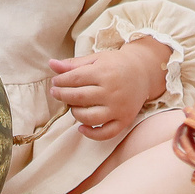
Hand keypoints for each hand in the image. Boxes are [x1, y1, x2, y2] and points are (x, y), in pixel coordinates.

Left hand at [51, 38, 169, 140]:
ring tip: (71, 106)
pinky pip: (106, 133)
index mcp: (104, 72)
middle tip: (56, 92)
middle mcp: (112, 91)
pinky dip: (91, 134)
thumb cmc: (116, 64)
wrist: (143, 72)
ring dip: (75, 113)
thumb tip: (51, 64)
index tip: (55, 82)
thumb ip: (73, 64)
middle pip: (79, 97)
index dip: (60, 81)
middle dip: (62, 95)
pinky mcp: (124, 120)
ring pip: (90, 117)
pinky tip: (81, 127)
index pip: (74, 79)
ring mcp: (119, 108)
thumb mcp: (96, 59)